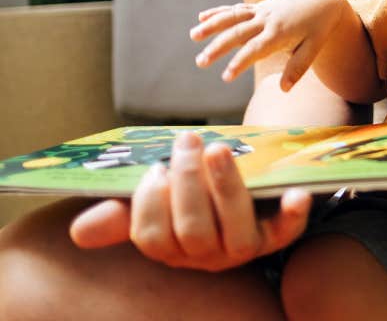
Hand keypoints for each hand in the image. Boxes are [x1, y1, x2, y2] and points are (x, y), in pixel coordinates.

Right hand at [69, 131, 310, 269]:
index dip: (150, 204)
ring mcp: (243, 246)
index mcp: (174, 247)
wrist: (247, 182)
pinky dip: (293, 214)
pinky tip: (297, 192)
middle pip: (193, 231)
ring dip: (226, 188)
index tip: (154, 168)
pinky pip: (287, 232)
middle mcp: (207, 255)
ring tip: (218, 148)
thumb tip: (79, 231)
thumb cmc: (194, 190)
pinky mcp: (277, 233)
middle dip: (188, 184)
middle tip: (187, 140)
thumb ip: (124, 212)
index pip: (154, 238)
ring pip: (234, 232)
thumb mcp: (159, 198)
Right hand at [191, 0, 344, 90]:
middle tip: (200, 62)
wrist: (322, 2)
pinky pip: (237, 9)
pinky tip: (201, 17)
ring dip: (212, 25)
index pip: (255, 49)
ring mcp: (261, 11)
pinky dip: (219, 12)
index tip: (225, 77)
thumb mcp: (314, 48)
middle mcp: (267, 20)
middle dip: (218, 47)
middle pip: (238, 33)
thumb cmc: (318, 29)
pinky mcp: (259, 7)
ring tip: (193, 36)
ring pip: (233, 16)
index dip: (240, 63)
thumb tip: (284, 89)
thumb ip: (298, 68)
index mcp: (280, 33)